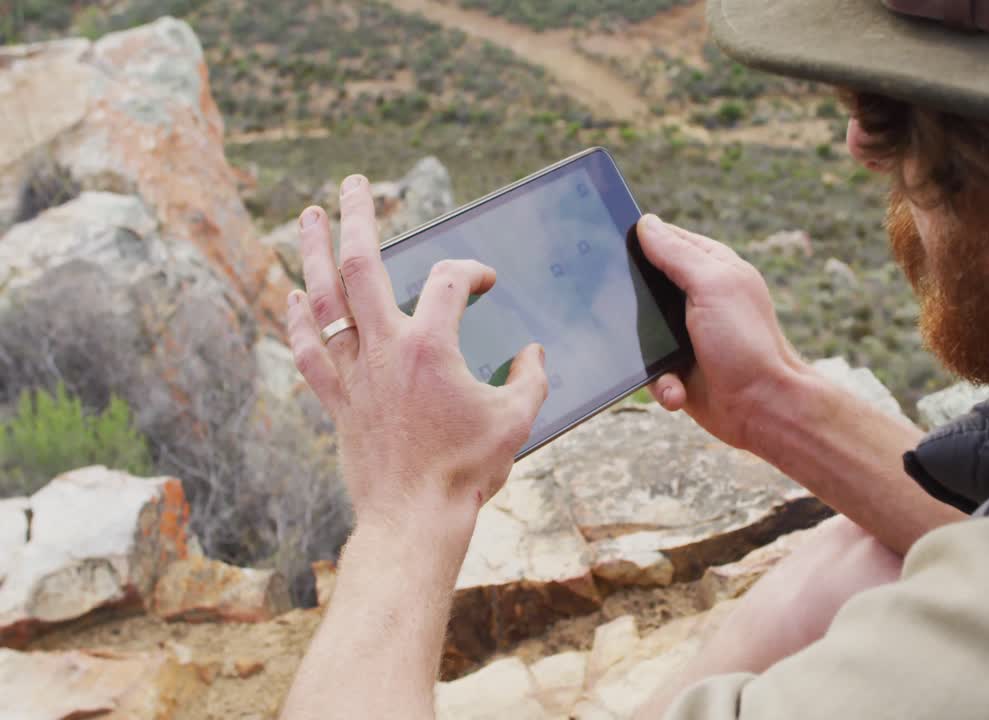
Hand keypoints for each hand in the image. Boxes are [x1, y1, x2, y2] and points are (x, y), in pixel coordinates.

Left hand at [286, 175, 547, 532]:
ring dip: (312, 253)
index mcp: (432, 348)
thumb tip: (532, 354)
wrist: (415, 518)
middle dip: (356, 218)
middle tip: (352, 183)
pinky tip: (292, 295)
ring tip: (306, 217)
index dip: (469, 271)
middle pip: (362, 266)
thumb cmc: (468, 471)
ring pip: (323, 300)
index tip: (485, 282)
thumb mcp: (518, 420)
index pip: (446, 282)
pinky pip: (308, 352)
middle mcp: (385, 350)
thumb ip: (530, 377)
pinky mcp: (336, 401)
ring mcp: (354, 374)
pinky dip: (298, 321)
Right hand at [638, 215, 808, 449]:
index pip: (667, 240)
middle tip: (621, 311)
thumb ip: (677, 255)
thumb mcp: (712, 287)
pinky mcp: (678, 368)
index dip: (639, 241)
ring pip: (640, 330)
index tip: (607, 246)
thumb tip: (645, 224)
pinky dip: (661, 382)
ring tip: (664, 363)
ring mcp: (687, 334)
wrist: (764, 408)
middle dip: (630, 302)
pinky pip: (650, 368)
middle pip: (646, 286)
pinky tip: (677, 390)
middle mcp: (698, 297)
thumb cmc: (746, 343)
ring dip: (645, 351)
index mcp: (711, 268)